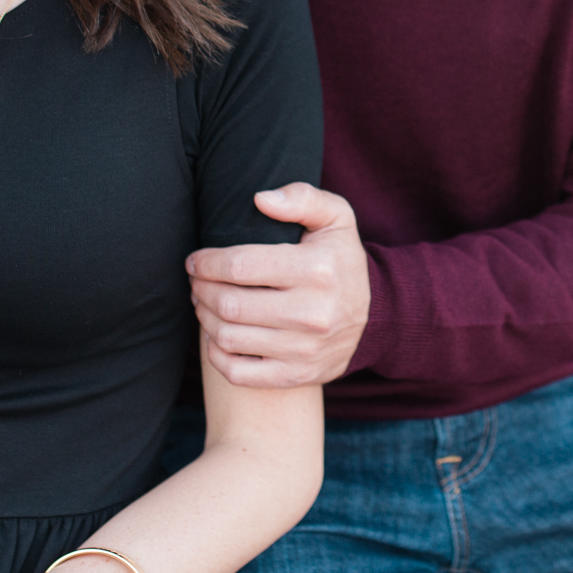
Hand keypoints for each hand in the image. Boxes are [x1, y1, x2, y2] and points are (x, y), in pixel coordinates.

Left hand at [188, 184, 369, 388]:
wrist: (377, 315)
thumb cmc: (339, 259)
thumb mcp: (335, 217)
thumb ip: (302, 198)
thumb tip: (260, 198)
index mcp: (318, 269)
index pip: (240, 265)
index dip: (207, 262)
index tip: (196, 260)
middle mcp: (314, 313)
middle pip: (229, 303)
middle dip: (201, 289)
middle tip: (196, 281)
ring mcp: (306, 349)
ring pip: (228, 337)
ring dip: (204, 318)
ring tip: (203, 303)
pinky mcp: (298, 375)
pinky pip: (239, 373)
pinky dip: (217, 355)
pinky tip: (218, 336)